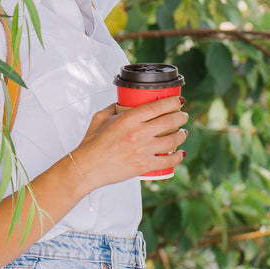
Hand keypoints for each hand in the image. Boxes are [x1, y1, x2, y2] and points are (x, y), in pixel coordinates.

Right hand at [71, 100, 187, 188]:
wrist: (87, 167)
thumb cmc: (91, 142)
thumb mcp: (100, 117)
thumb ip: (114, 107)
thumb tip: (124, 102)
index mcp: (128, 119)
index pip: (157, 106)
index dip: (173, 102)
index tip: (179, 101)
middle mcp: (138, 133)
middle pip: (169, 121)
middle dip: (181, 116)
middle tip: (183, 115)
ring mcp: (143, 150)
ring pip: (172, 140)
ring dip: (182, 135)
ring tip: (183, 132)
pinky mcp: (144, 166)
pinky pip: (167, 161)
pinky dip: (177, 157)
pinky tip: (180, 153)